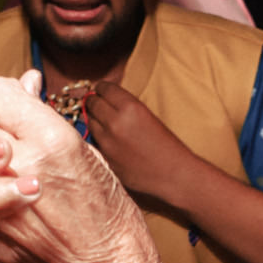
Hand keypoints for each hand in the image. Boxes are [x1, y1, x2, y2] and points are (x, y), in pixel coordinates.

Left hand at [0, 71, 167, 262]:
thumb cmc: (113, 226)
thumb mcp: (93, 159)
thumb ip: (48, 121)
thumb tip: (27, 82)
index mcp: (52, 142)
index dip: (8, 101)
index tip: (20, 114)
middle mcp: (19, 168)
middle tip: (26, 160)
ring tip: (18, 190)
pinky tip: (11, 215)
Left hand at [83, 80, 197, 208]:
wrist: (173, 174)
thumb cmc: (166, 145)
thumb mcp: (148, 115)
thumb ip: (126, 104)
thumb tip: (105, 95)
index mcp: (130, 107)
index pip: (104, 88)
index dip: (102, 88)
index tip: (102, 90)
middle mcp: (115, 122)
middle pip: (92, 103)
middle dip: (95, 101)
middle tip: (99, 103)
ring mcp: (107, 142)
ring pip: (89, 123)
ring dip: (95, 120)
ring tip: (105, 123)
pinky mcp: (105, 158)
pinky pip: (94, 142)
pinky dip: (99, 139)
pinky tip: (110, 141)